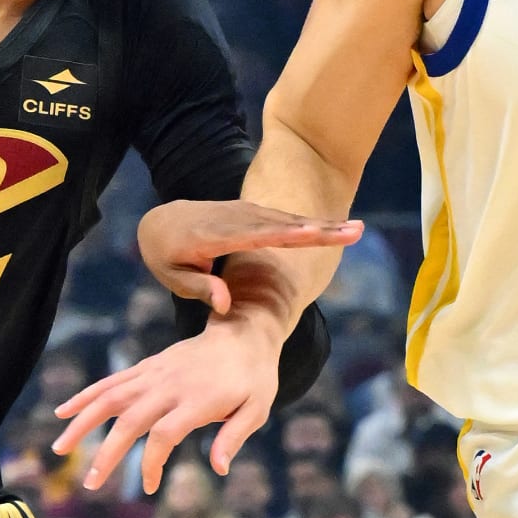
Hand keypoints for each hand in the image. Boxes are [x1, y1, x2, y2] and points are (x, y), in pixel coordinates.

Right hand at [52, 317, 283, 493]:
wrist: (244, 332)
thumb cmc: (254, 378)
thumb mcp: (257, 408)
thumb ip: (234, 437)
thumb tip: (218, 468)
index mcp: (197, 400)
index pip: (164, 435)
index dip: (151, 463)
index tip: (147, 487)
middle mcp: (170, 385)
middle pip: (130, 420)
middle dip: (107, 453)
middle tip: (91, 484)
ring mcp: (155, 373)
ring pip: (111, 398)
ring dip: (83, 423)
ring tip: (60, 448)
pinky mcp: (147, 366)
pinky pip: (111, 382)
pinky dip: (86, 396)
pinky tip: (64, 412)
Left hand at [137, 198, 362, 313]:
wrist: (161, 221)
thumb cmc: (166, 254)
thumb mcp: (172, 276)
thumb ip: (199, 288)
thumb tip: (225, 304)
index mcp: (214, 236)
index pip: (255, 236)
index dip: (285, 234)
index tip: (313, 234)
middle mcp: (236, 219)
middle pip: (283, 224)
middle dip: (319, 228)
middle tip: (356, 231)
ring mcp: (246, 213)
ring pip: (288, 219)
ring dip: (323, 225)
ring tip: (355, 230)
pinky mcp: (252, 214)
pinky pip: (284, 219)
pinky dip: (309, 224)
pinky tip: (334, 229)